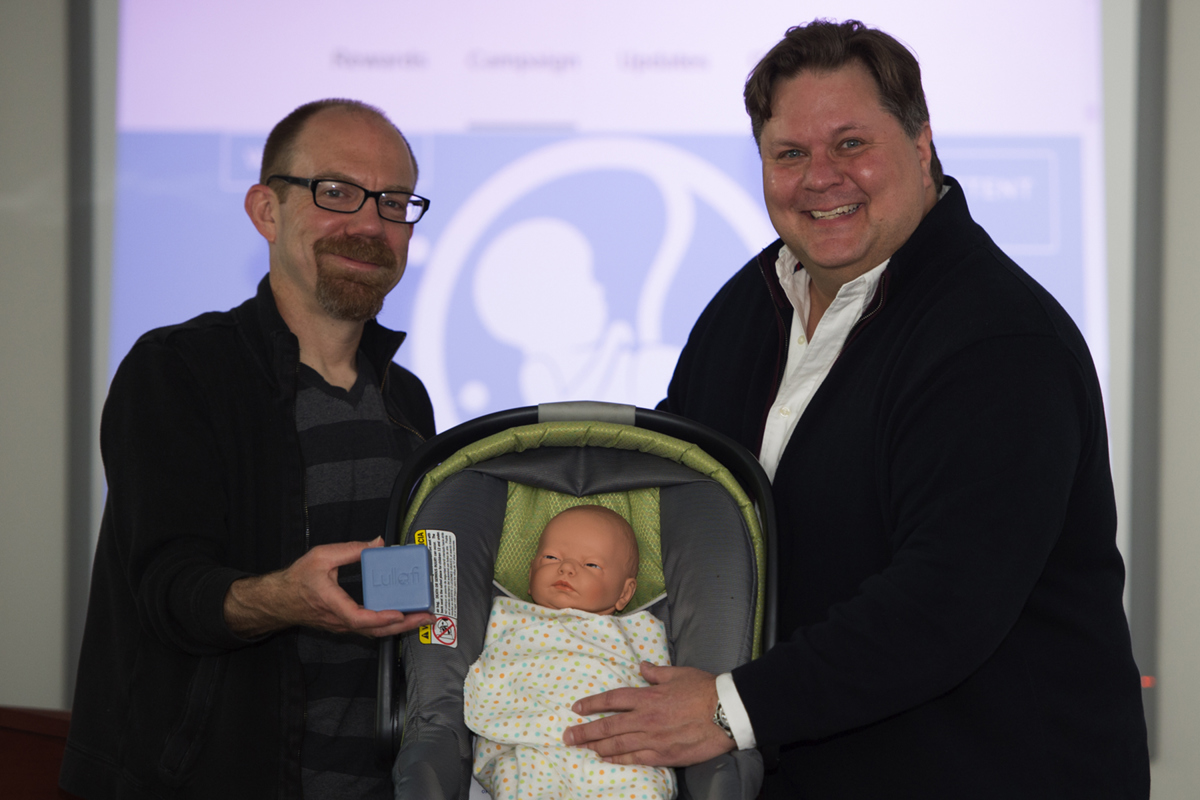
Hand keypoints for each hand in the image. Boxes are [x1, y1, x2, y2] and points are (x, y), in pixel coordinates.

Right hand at [224, 537, 434, 636]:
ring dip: (399, 627)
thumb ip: (351, 549)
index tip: (399, 613)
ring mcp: (343, 626)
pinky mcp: (346, 625)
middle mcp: (340, 620)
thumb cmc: (297, 580)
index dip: (380, 618)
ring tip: (421, 617)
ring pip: (374, 633)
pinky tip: (403, 617)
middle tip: (425, 617)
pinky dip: (389, 625)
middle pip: (375, 631)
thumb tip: (377, 543)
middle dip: (404, 626)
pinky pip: (370, 629)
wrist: (278, 600)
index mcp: (332, 604)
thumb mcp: (321, 556)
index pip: (359, 618)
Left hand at [562, 662, 735, 766]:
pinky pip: (635, 758)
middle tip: (567, 736)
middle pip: (608, 726)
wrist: (726, 713)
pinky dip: (618, 759)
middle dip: (585, 731)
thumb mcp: (678, 674)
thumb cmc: (704, 690)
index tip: (577, 708)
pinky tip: (607, 759)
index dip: (592, 704)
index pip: (612, 700)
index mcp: (648, 696)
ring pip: (617, 745)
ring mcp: (654, 739)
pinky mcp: (664, 755)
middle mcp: (646, 718)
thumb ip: (656, 672)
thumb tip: (642, 666)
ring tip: (581, 748)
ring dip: (596, 746)